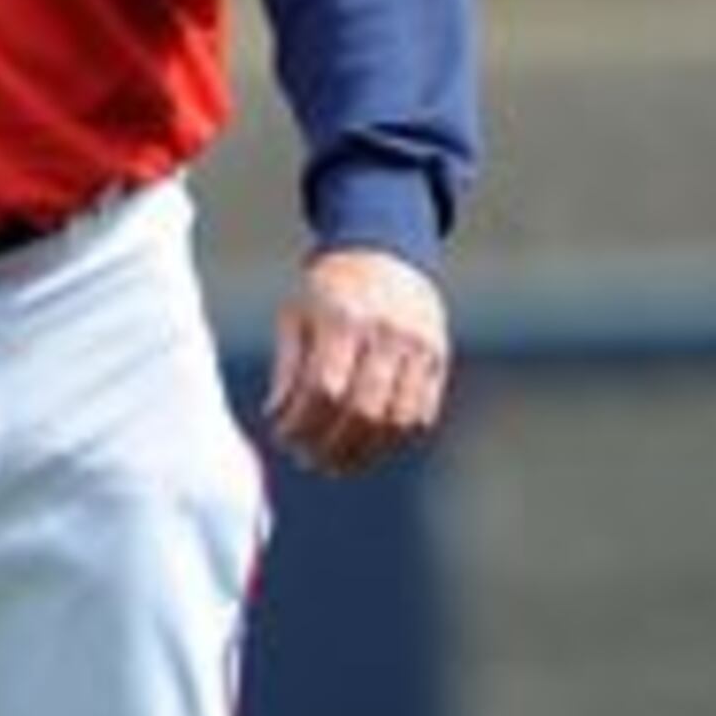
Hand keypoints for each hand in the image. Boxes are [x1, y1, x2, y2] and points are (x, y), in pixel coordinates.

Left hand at [264, 246, 451, 477]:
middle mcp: (387, 332)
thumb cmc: (330, 289)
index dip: (301, 423)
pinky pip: (421, 414)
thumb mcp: (297, 314)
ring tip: (338, 463)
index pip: (324, 389)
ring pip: (395, 420)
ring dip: (364, 452)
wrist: (387, 252)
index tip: (283, 436)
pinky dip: (395, 439)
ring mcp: (419, 346)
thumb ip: (287, 366)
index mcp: (345, 318)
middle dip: (331, 446)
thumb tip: (277, 416)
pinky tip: (368, 445)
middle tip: (309, 460)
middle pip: (362, 411)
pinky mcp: (439, 358)